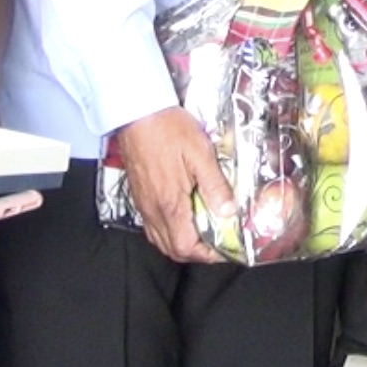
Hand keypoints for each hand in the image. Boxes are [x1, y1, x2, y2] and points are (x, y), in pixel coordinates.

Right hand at [115, 107, 234, 263]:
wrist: (137, 112)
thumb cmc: (167, 128)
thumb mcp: (200, 153)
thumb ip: (215, 185)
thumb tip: (229, 211)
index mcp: (170, 204)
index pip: (186, 247)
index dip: (207, 255)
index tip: (224, 248)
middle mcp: (153, 209)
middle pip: (172, 250)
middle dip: (196, 253)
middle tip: (216, 243)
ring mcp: (143, 204)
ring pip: (160, 240)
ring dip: (182, 243)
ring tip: (202, 233)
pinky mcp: (139, 195)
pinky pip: (152, 226)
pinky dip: (168, 231)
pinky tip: (181, 217)